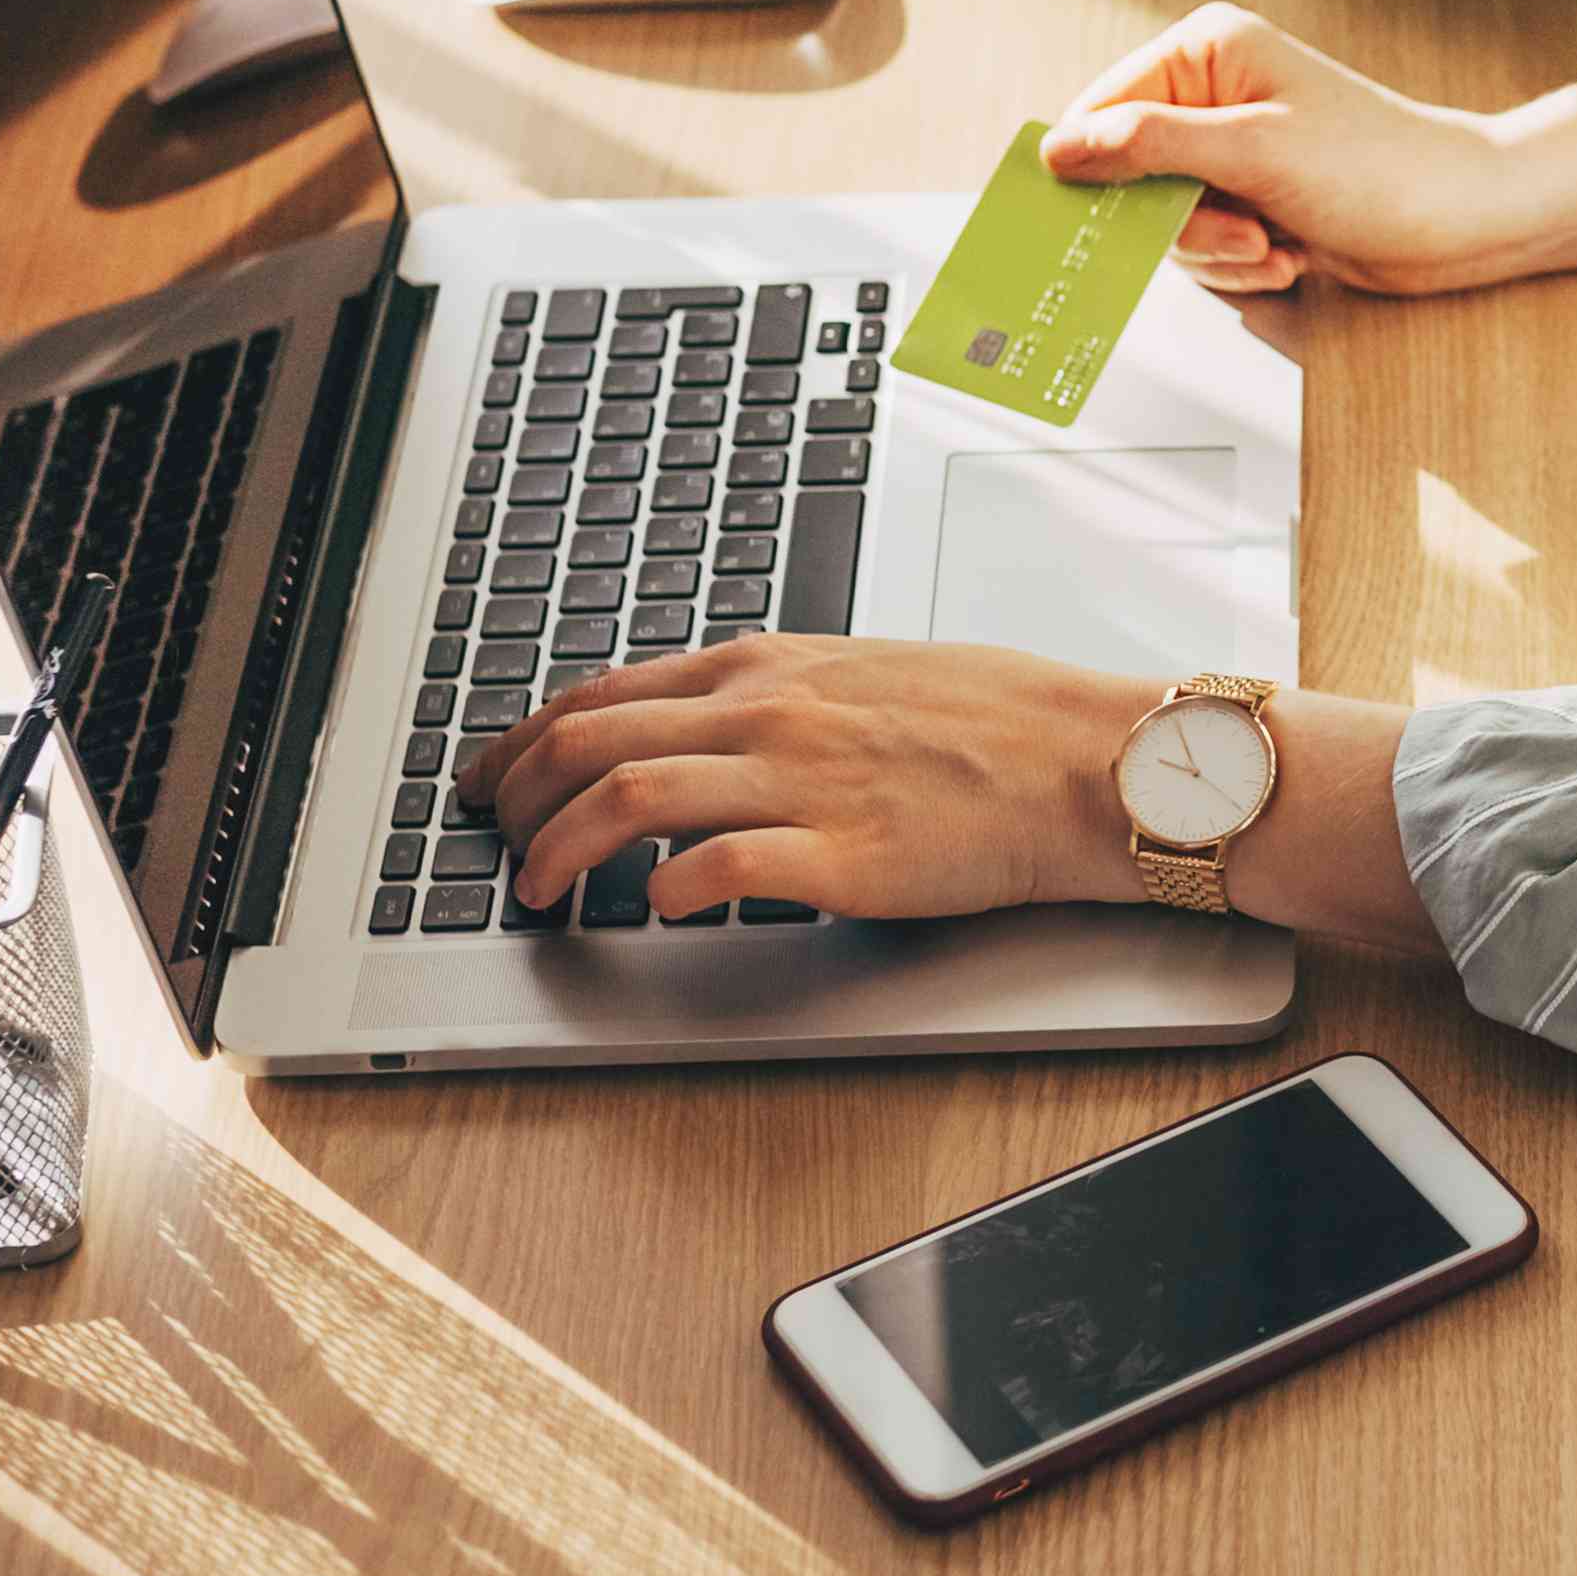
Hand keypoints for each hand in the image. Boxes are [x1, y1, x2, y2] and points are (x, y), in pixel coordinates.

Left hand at [454, 635, 1140, 925]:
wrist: (1084, 759)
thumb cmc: (993, 719)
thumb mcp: (862, 672)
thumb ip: (773, 692)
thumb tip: (697, 719)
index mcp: (770, 667)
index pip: (604, 694)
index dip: (523, 741)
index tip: (492, 779)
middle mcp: (770, 714)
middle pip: (592, 742)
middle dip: (518, 796)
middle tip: (496, 842)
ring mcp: (803, 782)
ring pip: (632, 796)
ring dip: (560, 849)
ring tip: (538, 891)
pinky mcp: (842, 856)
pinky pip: (721, 868)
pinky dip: (664, 889)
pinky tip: (648, 909)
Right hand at [1045, 4, 1528, 296]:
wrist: (1465, 220)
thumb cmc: (1383, 168)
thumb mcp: (1255, 150)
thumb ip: (1150, 145)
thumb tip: (1063, 147)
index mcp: (1206, 51)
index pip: (1101, 107)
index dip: (1090, 167)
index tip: (1083, 217)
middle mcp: (1213, 93)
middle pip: (1128, 174)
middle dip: (1181, 221)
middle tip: (1238, 233)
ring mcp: (1233, 149)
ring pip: (1165, 220)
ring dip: (1218, 250)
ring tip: (1276, 245)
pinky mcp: (1252, 198)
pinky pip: (1205, 246)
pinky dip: (1243, 265)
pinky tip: (1291, 255)